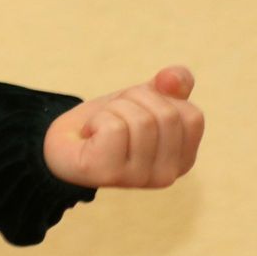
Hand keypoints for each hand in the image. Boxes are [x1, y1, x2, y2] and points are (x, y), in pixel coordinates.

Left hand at [43, 65, 202, 189]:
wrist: (64, 141)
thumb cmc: (108, 122)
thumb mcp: (144, 98)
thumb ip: (170, 86)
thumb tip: (174, 77)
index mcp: (183, 159)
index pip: (192, 115)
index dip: (160, 99)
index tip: (137, 108)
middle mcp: (167, 175)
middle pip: (166, 114)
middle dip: (134, 101)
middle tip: (114, 116)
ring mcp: (140, 178)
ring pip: (140, 119)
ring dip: (114, 110)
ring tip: (102, 126)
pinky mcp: (110, 174)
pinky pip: (113, 127)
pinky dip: (97, 119)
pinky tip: (90, 135)